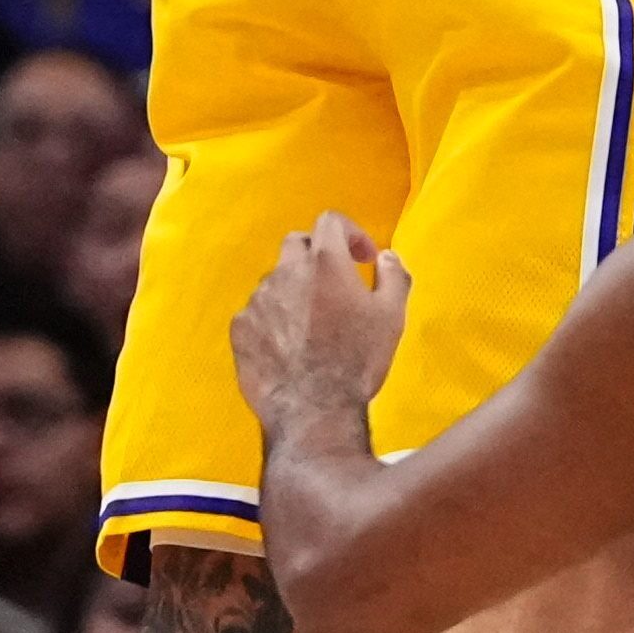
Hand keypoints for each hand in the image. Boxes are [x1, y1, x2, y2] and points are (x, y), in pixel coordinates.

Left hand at [236, 215, 412, 443]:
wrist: (313, 411)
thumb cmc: (357, 361)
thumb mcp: (392, 316)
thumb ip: (394, 276)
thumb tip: (387, 256)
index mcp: (325, 262)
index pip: (331, 221)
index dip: (350, 233)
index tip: (363, 258)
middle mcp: (286, 271)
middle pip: (297, 245)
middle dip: (317, 257)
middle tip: (334, 286)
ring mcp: (258, 300)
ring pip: (275, 281)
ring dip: (293, 291)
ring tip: (311, 325)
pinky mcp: (240, 329)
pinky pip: (256, 312)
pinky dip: (272, 320)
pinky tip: (288, 347)